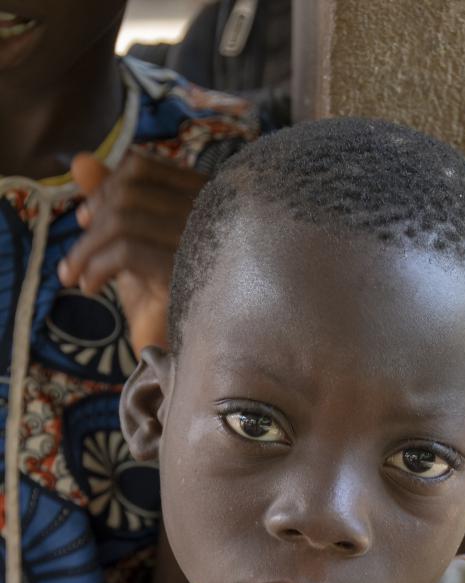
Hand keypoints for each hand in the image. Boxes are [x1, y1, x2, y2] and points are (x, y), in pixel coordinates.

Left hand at [58, 149, 205, 354]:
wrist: (186, 356)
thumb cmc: (163, 298)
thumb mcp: (133, 243)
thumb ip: (111, 201)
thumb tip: (82, 162)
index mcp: (201, 199)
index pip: (142, 168)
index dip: (103, 190)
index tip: (86, 219)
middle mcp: (207, 214)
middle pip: (127, 191)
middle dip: (91, 223)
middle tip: (75, 258)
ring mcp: (200, 242)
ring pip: (123, 219)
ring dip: (86, 249)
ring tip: (75, 277)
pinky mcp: (187, 273)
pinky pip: (127, 251)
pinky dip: (97, 266)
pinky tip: (91, 287)